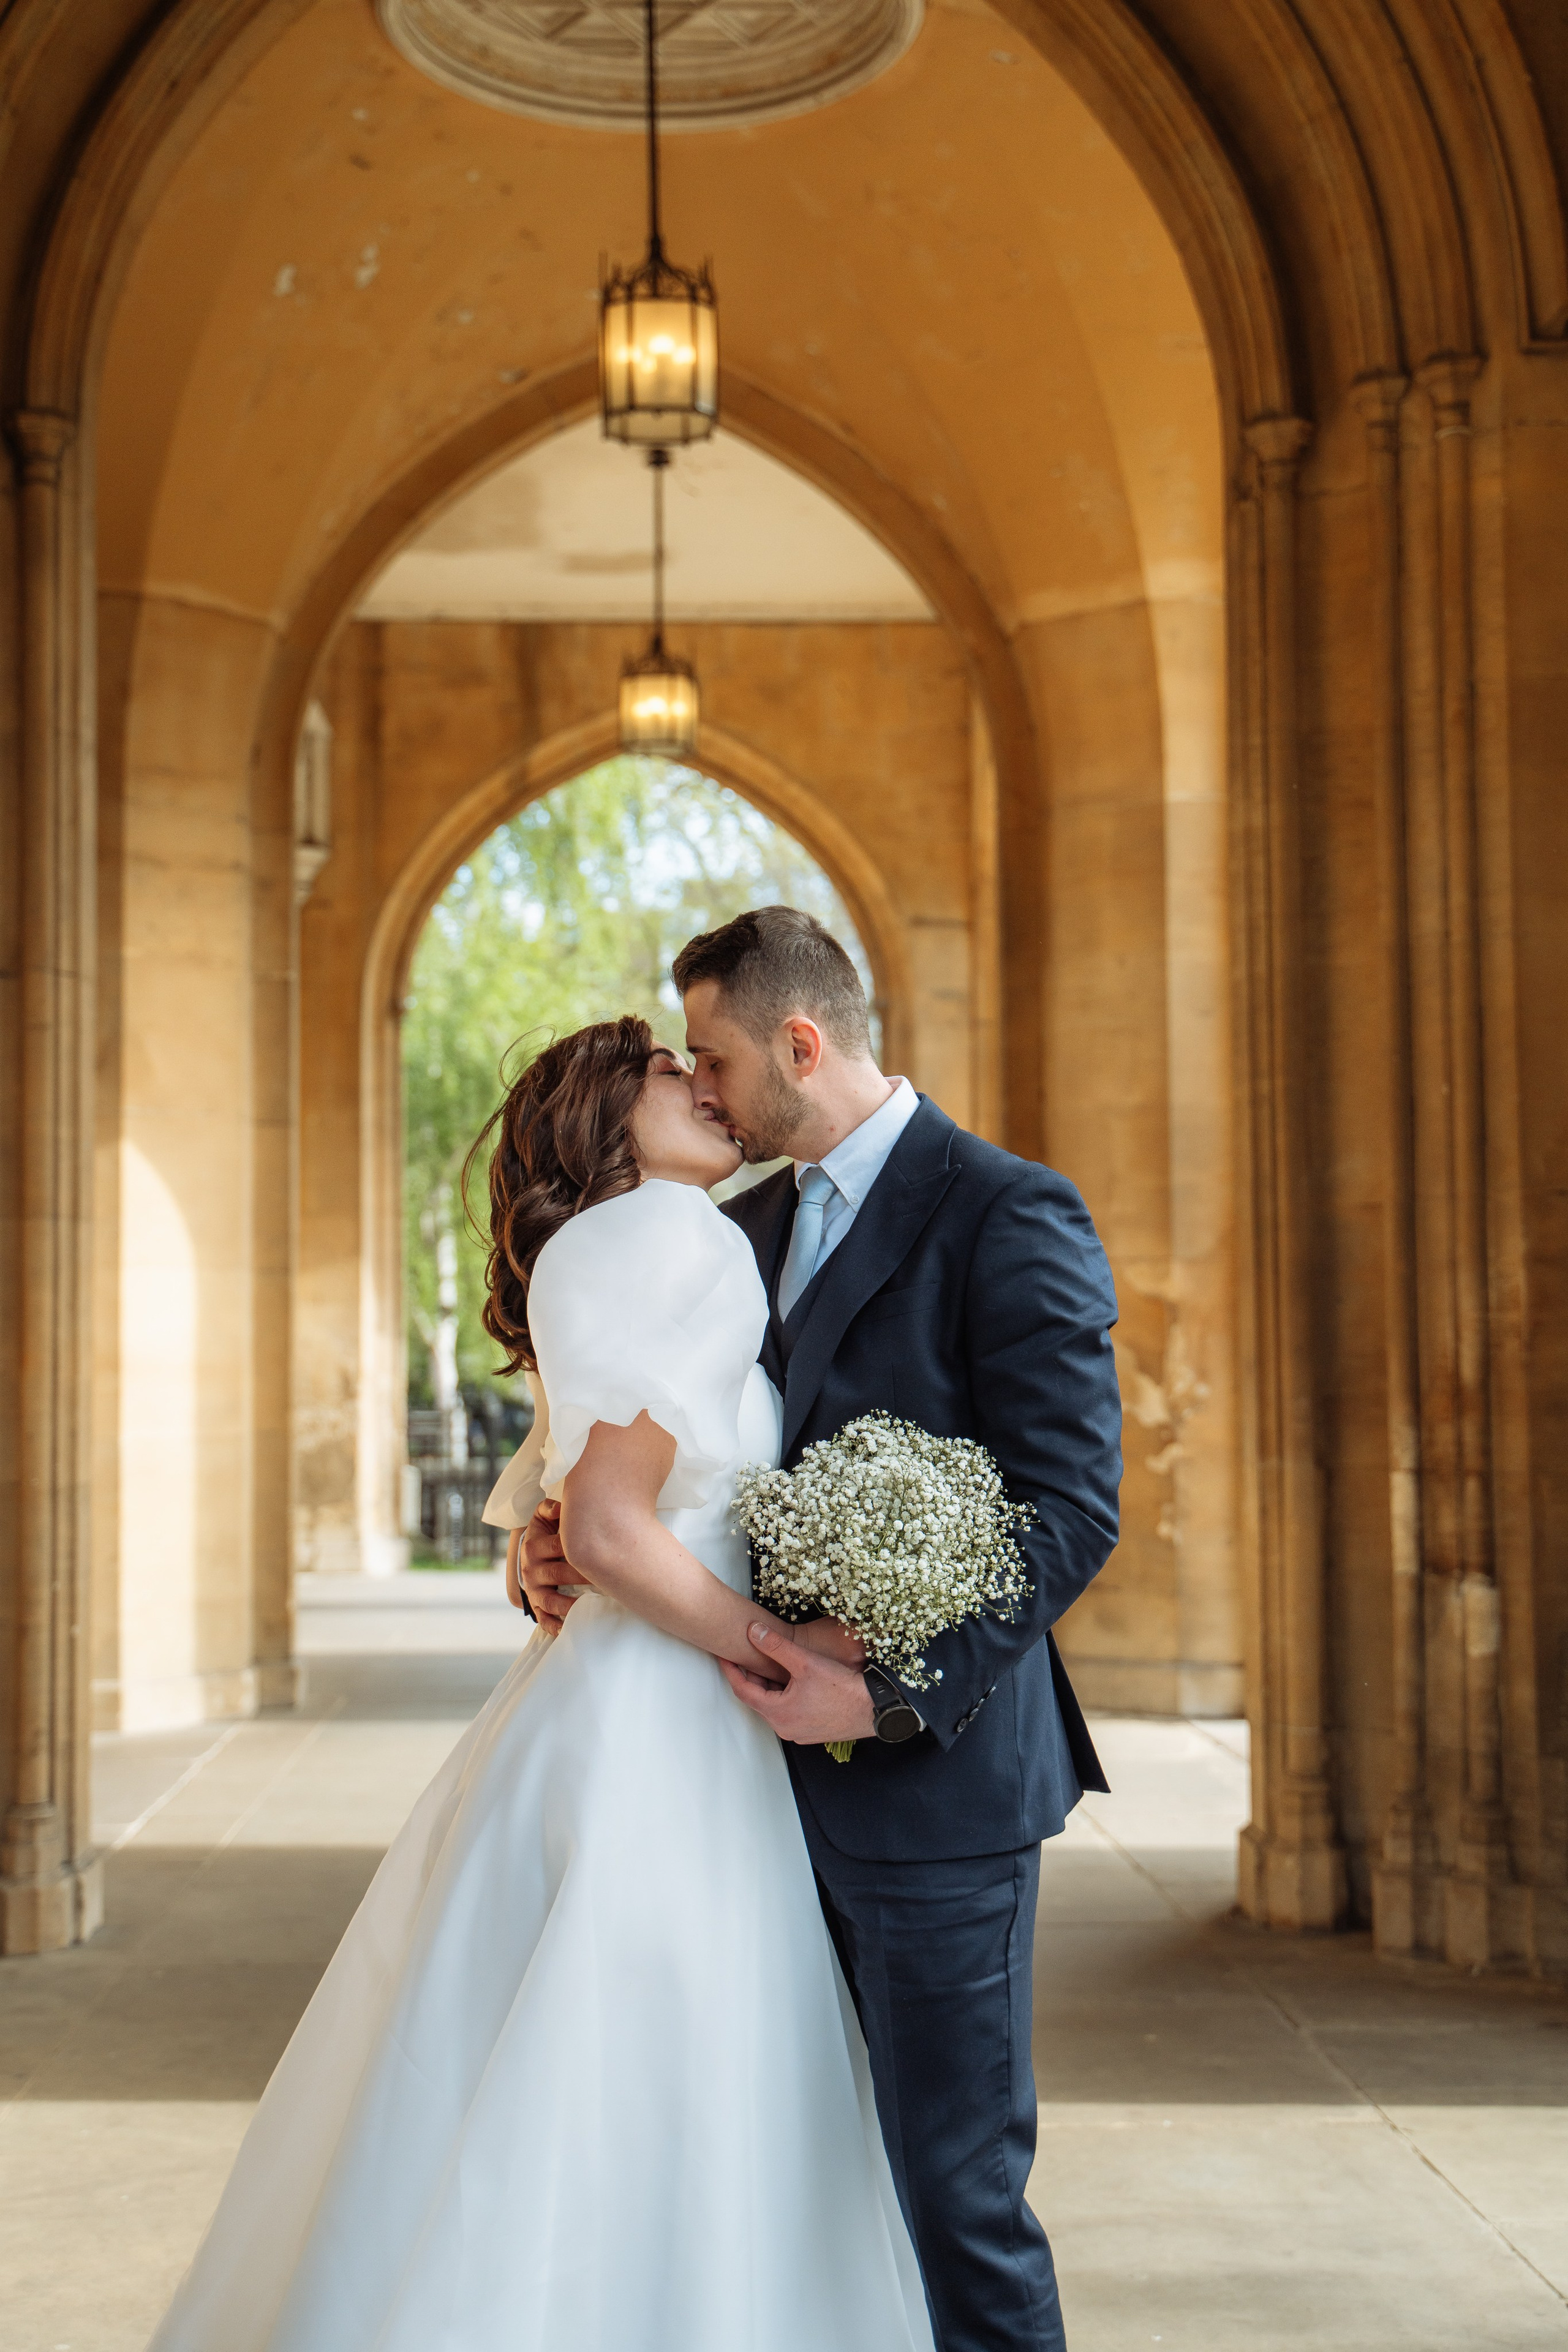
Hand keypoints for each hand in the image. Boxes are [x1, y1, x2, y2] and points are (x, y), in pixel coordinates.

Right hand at [517, 1499, 587, 1633]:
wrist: (530, 1551)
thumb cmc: (546, 1531)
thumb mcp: (543, 1516)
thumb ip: (550, 1508)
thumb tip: (560, 1508)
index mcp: (534, 1546)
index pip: (557, 1548)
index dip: (577, 1548)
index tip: (599, 1550)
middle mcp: (531, 1570)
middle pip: (558, 1574)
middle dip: (581, 1576)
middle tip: (604, 1578)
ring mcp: (533, 1590)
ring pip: (550, 1601)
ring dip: (568, 1606)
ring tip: (588, 1607)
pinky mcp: (536, 1606)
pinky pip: (543, 1619)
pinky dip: (554, 1626)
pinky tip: (568, 1629)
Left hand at [718, 1623, 876, 1744]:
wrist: (875, 1709)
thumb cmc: (843, 1688)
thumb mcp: (805, 1662)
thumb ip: (777, 1646)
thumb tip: (754, 1632)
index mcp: (778, 1713)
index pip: (743, 1690)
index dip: (731, 1670)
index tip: (724, 1655)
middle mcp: (785, 1727)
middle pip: (758, 1698)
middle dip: (752, 1676)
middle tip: (749, 1653)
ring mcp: (799, 1732)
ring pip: (775, 1705)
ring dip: (770, 1685)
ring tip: (772, 1662)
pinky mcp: (813, 1731)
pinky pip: (790, 1711)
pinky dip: (786, 1695)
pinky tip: (795, 1679)